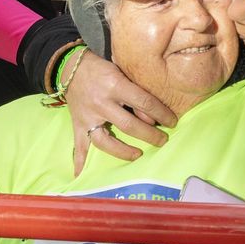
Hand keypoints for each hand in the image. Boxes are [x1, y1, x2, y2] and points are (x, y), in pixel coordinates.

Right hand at [64, 53, 177, 174]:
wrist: (71, 68)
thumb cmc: (102, 69)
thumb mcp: (122, 72)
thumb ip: (136, 92)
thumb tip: (151, 117)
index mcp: (115, 85)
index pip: (144, 102)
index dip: (162, 113)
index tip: (173, 122)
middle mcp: (102, 103)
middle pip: (129, 125)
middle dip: (149, 135)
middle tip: (163, 141)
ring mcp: (88, 116)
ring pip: (106, 141)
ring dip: (123, 151)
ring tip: (138, 155)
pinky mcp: (77, 124)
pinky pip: (79, 145)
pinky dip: (80, 161)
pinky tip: (82, 176)